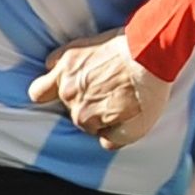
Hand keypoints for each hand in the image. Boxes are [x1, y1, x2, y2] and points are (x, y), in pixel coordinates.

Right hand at [26, 32, 170, 149]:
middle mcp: (69, 96)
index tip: (111, 109)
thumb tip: (103, 140)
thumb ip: (115, 140)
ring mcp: (66, 74)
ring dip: (60, 89)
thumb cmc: (146, 90)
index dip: (99, 119)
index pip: (85, 125)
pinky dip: (57, 67)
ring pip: (43, 89)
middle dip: (82, 103)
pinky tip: (72, 68)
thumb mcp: (138, 128)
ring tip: (81, 83)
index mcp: (83, 117)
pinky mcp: (69, 53)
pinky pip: (50, 63)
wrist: (151, 53)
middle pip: (68, 107)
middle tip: (102, 94)